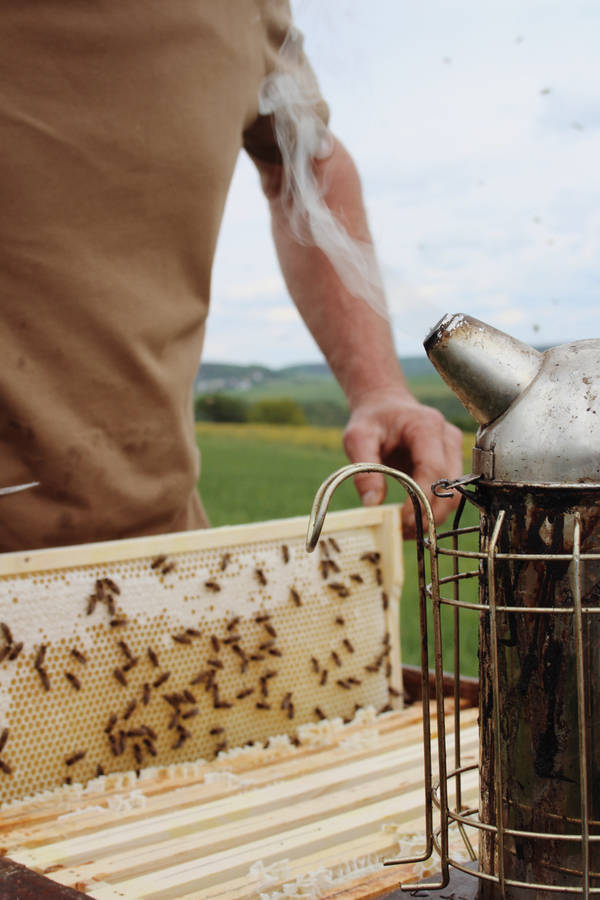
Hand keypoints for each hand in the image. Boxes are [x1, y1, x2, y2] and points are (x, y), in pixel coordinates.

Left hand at [343, 391, 463, 538]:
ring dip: (434, 516)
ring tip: (406, 530)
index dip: (422, 498)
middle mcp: (447, 437)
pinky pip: (450, 492)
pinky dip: (434, 509)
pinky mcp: (452, 462)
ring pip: (455, 493)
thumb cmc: (373, 419)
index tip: (403, 520)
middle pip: (451, 485)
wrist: (386, 406)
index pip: (433, 469)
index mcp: (426, 426)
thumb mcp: (357, 438)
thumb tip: (372, 505)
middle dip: (430, 514)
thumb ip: (364, 469)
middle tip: (404, 532)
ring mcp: (453, 450)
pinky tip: (413, 519)